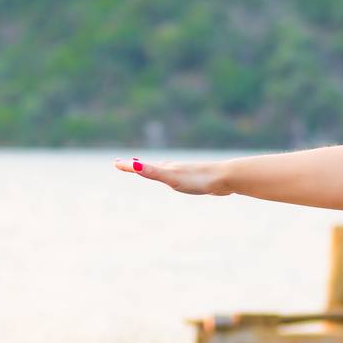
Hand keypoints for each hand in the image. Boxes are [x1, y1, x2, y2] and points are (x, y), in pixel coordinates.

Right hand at [112, 156, 227, 194]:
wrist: (227, 178)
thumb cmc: (199, 179)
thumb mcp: (172, 178)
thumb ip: (153, 172)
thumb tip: (133, 164)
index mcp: (167, 168)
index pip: (143, 167)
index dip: (128, 166)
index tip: (115, 163)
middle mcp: (175, 167)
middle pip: (153, 166)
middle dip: (138, 166)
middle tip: (126, 164)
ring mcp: (187, 172)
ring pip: (168, 170)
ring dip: (156, 169)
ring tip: (149, 169)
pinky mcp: (199, 179)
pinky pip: (182, 177)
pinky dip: (174, 177)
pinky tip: (180, 179)